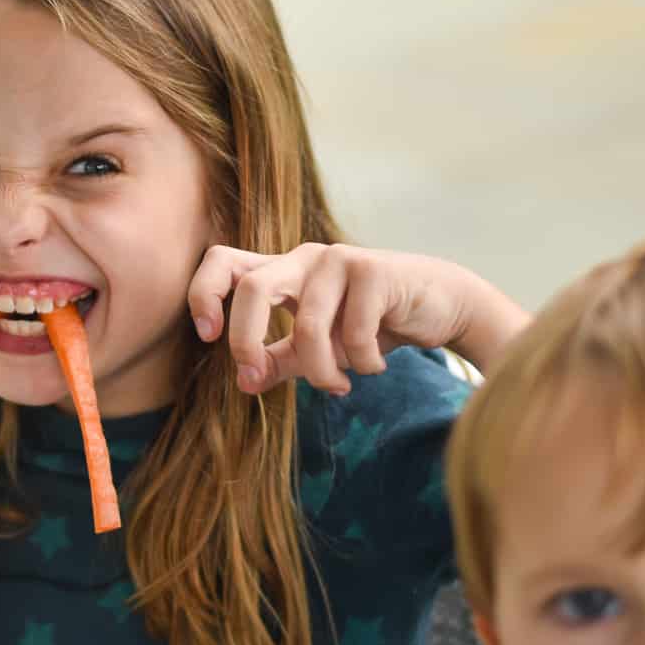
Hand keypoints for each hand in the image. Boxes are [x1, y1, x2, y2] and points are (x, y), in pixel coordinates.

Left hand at [187, 243, 514, 394]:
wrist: (442, 304)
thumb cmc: (372, 323)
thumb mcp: (319, 346)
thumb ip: (280, 360)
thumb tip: (245, 383)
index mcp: (281, 270)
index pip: (222, 262)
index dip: (203, 294)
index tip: (208, 336)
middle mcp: (303, 258)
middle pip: (251, 287)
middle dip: (246, 340)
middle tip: (255, 375)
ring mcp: (338, 259)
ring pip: (308, 325)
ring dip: (320, 370)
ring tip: (338, 386)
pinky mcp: (374, 269)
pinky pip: (354, 332)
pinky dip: (362, 362)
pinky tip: (375, 366)